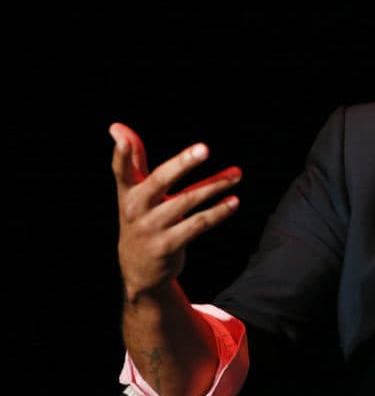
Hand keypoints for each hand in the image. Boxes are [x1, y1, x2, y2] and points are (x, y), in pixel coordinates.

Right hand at [110, 122, 241, 300]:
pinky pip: (198, 225)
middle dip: (182, 163)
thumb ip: (133, 161)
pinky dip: (218, 212)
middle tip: (205, 148)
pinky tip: (234, 202)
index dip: (121, 155)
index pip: (121, 170)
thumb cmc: (141, 219)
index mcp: (127, 191)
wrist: (139, 269)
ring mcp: (152, 228)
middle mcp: (135, 208)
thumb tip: (116, 127)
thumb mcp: (133, 192)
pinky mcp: (168, 245)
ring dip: (215, 186)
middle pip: (160, 180)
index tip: (123, 140)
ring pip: (188, 201)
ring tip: (237, 174)